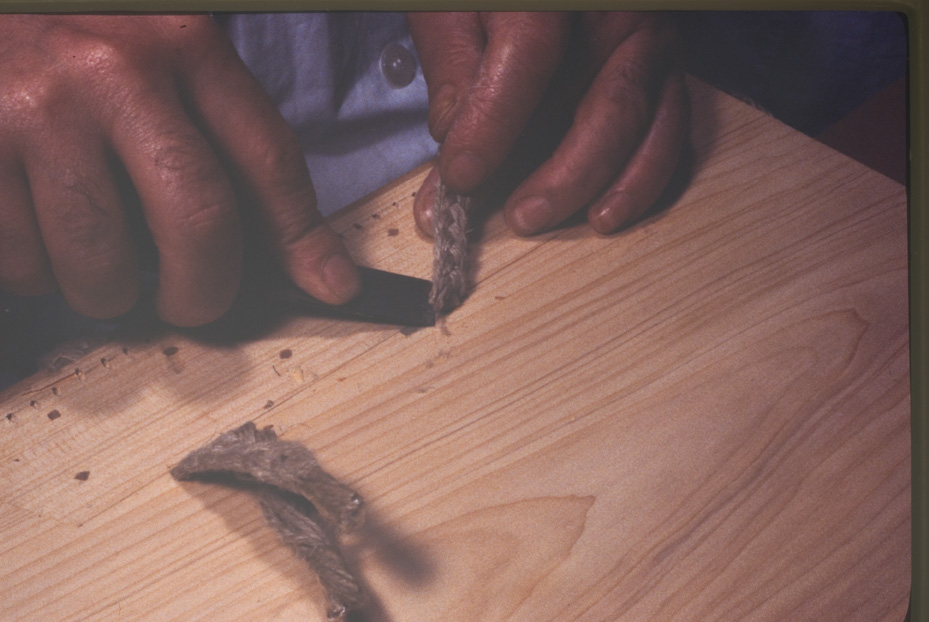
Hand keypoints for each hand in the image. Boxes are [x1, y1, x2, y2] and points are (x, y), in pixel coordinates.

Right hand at [0, 14, 358, 326]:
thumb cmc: (86, 37)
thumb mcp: (170, 60)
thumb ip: (230, 143)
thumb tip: (313, 263)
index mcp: (184, 42)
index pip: (269, 161)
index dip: (304, 240)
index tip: (328, 285)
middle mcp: (113, 72)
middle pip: (197, 222)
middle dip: (203, 292)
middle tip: (191, 303)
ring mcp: (37, 109)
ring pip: (100, 261)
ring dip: (108, 292)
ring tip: (103, 269)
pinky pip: (20, 260)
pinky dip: (37, 276)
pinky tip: (44, 240)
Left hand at [407, 12, 687, 235]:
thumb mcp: (454, 8)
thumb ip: (455, 63)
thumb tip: (454, 137)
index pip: (530, 53)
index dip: (494, 122)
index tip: (461, 174)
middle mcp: (618, 13)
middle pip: (608, 100)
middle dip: (562, 172)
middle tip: (518, 214)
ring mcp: (648, 43)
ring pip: (643, 124)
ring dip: (600, 184)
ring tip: (552, 218)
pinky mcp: (660, 72)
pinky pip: (668, 131)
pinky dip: (641, 180)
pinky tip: (605, 213)